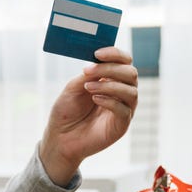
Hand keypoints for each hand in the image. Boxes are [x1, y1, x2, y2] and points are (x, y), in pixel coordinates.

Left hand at [39, 47, 137, 184]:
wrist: (60, 138)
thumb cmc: (66, 112)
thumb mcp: (73, 88)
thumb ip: (88, 75)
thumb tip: (98, 63)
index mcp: (111, 80)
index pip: (124, 61)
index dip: (115, 54)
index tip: (97, 53)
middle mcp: (121, 92)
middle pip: (131, 73)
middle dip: (110, 69)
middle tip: (88, 71)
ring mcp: (124, 109)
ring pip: (131, 90)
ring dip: (109, 85)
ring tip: (88, 88)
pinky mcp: (121, 125)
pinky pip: (124, 109)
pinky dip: (110, 101)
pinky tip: (95, 99)